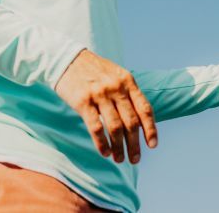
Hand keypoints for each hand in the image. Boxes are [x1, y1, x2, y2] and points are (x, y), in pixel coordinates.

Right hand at [54, 49, 157, 163]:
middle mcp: (116, 87)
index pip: (145, 109)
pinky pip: (96, 127)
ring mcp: (99, 94)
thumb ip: (128, 94)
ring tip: (119, 159)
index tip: (152, 145)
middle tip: (134, 159)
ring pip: (114, 128)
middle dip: (134, 144)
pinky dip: (102, 143)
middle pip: (131, 122)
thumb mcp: (116, 75)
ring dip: (118, 147)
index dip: (150, 129)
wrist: (66, 59)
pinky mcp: (83, 101)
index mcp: (127, 81)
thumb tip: (139, 122)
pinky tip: (105, 152)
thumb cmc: (94, 70)